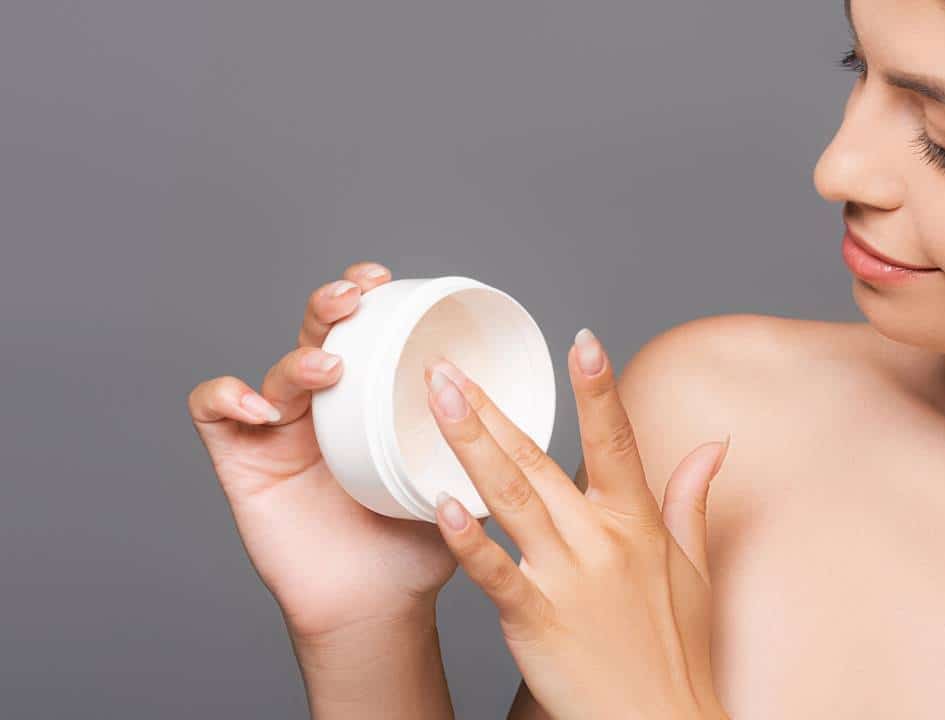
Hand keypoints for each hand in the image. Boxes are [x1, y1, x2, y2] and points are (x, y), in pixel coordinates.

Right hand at [187, 262, 465, 642]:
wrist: (378, 607)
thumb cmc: (416, 546)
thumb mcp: (459, 483)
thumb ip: (481, 446)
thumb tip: (529, 408)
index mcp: (372, 401)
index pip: (362, 331)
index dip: (364, 297)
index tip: (387, 281)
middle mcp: (325, 406)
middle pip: (315, 334)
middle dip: (331, 304)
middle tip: (356, 297)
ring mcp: (281, 431)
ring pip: (274, 369)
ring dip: (298, 358)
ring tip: (330, 369)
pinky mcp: (242, 462)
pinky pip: (213, 413)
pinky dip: (227, 396)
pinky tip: (261, 408)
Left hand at [422, 328, 730, 719]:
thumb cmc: (676, 651)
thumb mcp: (695, 568)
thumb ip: (691, 498)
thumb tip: (714, 444)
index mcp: (637, 523)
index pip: (617, 440)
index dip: (599, 388)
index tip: (580, 339)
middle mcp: (601, 540)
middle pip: (540, 459)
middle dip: (491, 407)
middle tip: (448, 366)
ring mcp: (568, 578)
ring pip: (512, 497)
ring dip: (470, 443)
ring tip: (437, 401)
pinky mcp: (537, 620)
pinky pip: (496, 572)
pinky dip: (468, 538)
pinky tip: (440, 503)